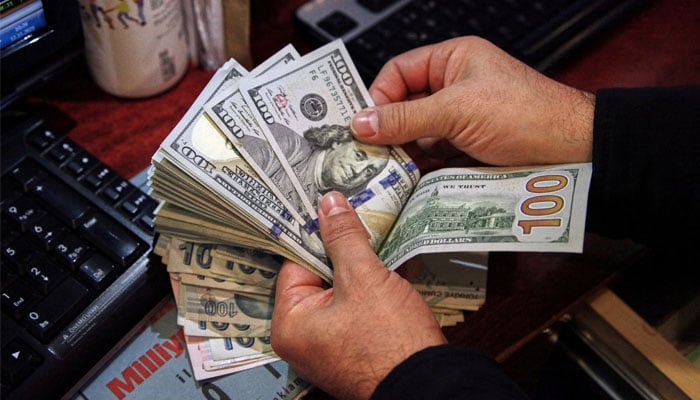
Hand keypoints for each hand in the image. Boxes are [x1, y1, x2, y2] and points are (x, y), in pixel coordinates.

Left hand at [271, 192, 446, 399]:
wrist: (431, 385)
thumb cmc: (391, 341)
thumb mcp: (364, 278)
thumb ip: (344, 237)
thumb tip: (329, 204)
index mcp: (290, 325)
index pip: (296, 264)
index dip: (317, 235)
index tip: (331, 210)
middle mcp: (304, 340)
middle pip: (318, 277)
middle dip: (342, 252)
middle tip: (358, 222)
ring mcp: (330, 346)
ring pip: (341, 291)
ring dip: (360, 270)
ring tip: (377, 245)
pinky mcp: (355, 348)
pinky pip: (355, 309)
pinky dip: (371, 291)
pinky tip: (389, 273)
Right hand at [351, 36, 594, 165]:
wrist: (570, 151)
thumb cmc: (526, 113)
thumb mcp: (457, 110)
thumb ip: (406, 116)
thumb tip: (362, 122)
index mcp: (453, 60)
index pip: (400, 71)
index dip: (378, 95)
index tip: (363, 123)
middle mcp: (454, 86)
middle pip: (405, 105)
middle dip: (388, 128)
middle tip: (368, 151)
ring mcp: (461, 118)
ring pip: (418, 133)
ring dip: (404, 151)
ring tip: (387, 169)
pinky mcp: (468, 147)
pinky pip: (434, 154)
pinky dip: (421, 166)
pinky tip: (410, 178)